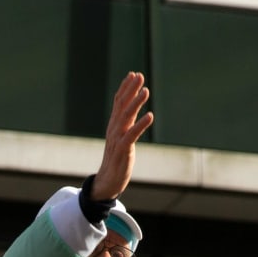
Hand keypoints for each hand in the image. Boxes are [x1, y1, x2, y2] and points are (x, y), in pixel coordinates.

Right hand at [90, 72, 154, 202]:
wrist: (107, 182)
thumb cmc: (117, 160)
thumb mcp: (121, 138)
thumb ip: (126, 123)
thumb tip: (132, 109)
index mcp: (114, 126)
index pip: (118, 103)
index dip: (125, 88)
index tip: (133, 74)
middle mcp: (114, 130)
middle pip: (121, 106)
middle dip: (130, 90)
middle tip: (139, 76)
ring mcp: (117, 140)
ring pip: (125, 118)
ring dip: (136, 103)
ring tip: (146, 91)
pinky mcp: (122, 151)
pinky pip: (131, 135)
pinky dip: (140, 125)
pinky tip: (150, 116)